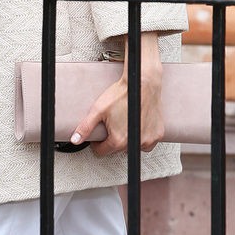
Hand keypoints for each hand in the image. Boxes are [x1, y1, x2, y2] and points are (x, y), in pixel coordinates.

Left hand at [69, 34, 164, 156]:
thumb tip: (75, 140)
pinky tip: (137, 126)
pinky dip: (142, 137)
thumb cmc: (121, 95)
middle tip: (112, 125)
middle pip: (118, 149)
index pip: (103, 151)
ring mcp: (148, 140)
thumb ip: (86, 127)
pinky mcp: (158, 134)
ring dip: (128, 140)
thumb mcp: (98, 110)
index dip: (97, 143)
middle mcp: (135, 143)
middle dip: (113, 140)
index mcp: (119, 140)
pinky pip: (147, 142)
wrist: (142, 83)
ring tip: (124, 124)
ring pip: (133, 147)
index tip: (98, 136)